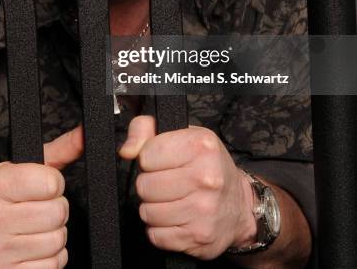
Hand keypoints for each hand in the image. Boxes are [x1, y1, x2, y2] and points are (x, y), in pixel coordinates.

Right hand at [0, 124, 83, 267]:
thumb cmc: (7, 198)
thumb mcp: (27, 168)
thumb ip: (61, 149)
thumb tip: (87, 133)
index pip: (52, 183)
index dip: (53, 184)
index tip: (41, 187)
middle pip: (58, 213)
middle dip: (56, 209)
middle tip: (39, 208)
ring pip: (58, 241)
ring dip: (55, 235)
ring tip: (35, 228)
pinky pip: (53, 266)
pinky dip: (51, 259)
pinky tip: (33, 249)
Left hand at [118, 116, 256, 259]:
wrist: (240, 206)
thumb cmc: (208, 166)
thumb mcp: (183, 135)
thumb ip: (145, 130)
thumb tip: (127, 151)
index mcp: (201, 146)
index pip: (146, 155)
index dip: (148, 158)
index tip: (162, 161)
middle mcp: (206, 178)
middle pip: (144, 185)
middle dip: (150, 184)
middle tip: (166, 182)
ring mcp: (203, 210)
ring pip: (147, 212)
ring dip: (153, 207)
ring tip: (170, 200)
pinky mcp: (198, 237)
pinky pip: (156, 235)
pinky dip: (160, 229)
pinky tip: (175, 218)